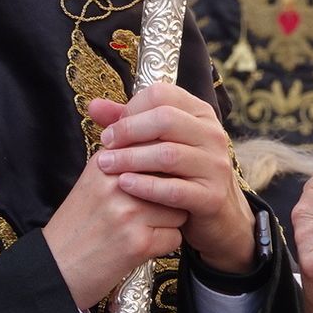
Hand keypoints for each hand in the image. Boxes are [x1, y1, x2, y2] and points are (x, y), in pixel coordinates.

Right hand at [44, 151, 188, 311]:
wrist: (54, 270)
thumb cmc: (78, 227)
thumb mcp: (93, 182)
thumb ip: (124, 161)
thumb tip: (166, 146)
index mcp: (105, 162)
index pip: (156, 148)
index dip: (164, 168)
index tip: (158, 181)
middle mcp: (117, 183)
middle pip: (172, 178)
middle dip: (169, 195)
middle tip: (150, 210)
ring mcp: (128, 212)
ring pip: (179, 208)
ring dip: (168, 222)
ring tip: (141, 230)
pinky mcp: (138, 242)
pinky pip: (176, 236)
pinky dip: (163, 245)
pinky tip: (140, 248)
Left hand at [93, 83, 256, 274]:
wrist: (217, 217)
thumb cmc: (181, 175)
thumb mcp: (159, 144)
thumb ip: (128, 123)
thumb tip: (94, 105)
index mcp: (199, 113)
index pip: (162, 95)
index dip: (131, 109)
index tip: (109, 129)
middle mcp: (212, 134)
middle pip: (165, 119)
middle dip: (128, 131)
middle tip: (104, 146)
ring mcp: (215, 165)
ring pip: (169, 154)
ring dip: (131, 159)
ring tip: (105, 165)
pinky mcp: (213, 196)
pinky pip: (175, 189)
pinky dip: (146, 186)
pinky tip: (125, 185)